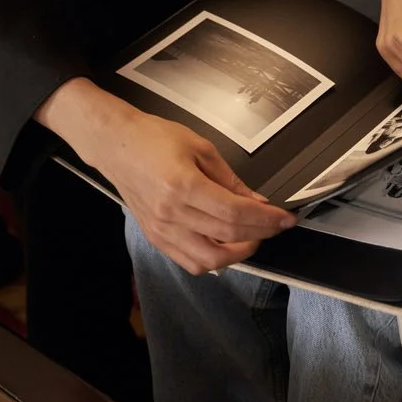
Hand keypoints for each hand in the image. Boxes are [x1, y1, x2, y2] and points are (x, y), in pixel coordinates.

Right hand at [89, 106, 298, 275]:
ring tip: (252, 237)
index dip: (266, 219)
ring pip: (209, 259)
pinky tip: (226, 246)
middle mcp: (171, 214)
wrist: (115, 145)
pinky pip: (189, 262)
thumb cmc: (154, 138)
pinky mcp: (155, 238)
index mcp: (183, 186)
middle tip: (276, 226)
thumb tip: (258, 202)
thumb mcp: (200, 148)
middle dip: (261, 234)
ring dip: (238, 253)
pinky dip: (213, 260)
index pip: (235, 212)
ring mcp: (161, 230)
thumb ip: (231, 180)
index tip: (286, 218)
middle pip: (227, 236)